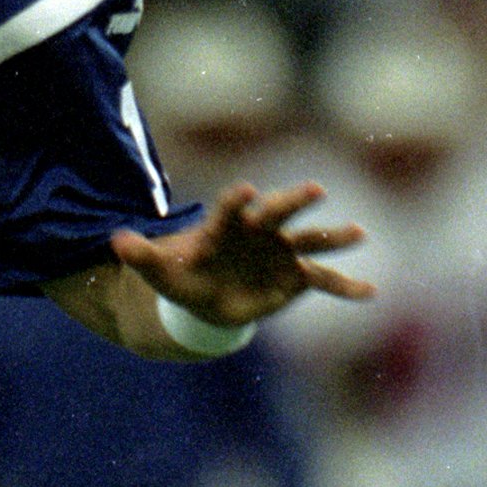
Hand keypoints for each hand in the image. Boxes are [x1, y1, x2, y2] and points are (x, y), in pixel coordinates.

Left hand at [113, 179, 372, 332]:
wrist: (206, 297)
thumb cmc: (183, 276)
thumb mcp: (158, 269)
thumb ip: (141, 254)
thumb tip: (116, 241)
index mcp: (227, 224)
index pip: (232, 207)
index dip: (238, 200)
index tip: (248, 190)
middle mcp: (260, 230)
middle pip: (280, 211)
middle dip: (295, 200)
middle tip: (315, 189)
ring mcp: (282, 251)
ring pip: (310, 240)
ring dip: (333, 236)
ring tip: (359, 233)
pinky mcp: (295, 276)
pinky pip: (324, 280)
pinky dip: (346, 287)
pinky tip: (370, 292)